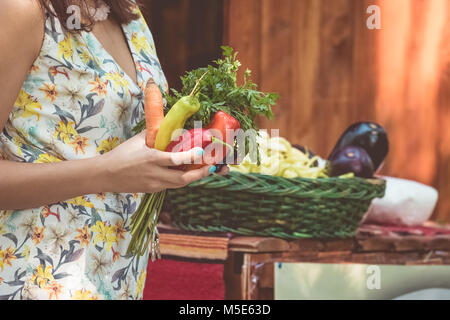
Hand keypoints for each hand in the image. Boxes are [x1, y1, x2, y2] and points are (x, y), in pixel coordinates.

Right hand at [100, 131, 224, 192]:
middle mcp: (155, 175)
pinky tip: (191, 171)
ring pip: (180, 184)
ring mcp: (155, 185)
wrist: (106, 175)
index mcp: (151, 159)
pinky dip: (183, 178)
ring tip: (208, 169)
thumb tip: (170, 126)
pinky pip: (172, 184)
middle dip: (201, 173)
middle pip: (183, 178)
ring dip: (195, 177)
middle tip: (214, 166)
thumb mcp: (138, 140)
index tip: (202, 151)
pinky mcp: (154, 190)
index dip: (191, 156)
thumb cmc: (121, 154)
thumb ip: (155, 134)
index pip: (174, 159)